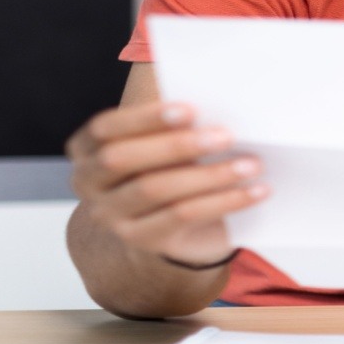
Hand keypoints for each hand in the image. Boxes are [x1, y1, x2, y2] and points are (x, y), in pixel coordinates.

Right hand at [65, 101, 265, 268]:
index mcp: (87, 149)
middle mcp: (89, 183)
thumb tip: (215, 104)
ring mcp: (112, 216)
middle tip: (226, 135)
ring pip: (156, 189)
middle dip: (176, 145)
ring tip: (252, 163)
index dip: (144, 118)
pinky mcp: (144, 239)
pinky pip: (183, 216)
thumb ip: (175, 124)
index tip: (189, 109)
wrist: (174, 225)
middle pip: (123, 159)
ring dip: (209, 174)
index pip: (104, 128)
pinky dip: (225, 201)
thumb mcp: (165, 143)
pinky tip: (256, 191)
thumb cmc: (171, 166)